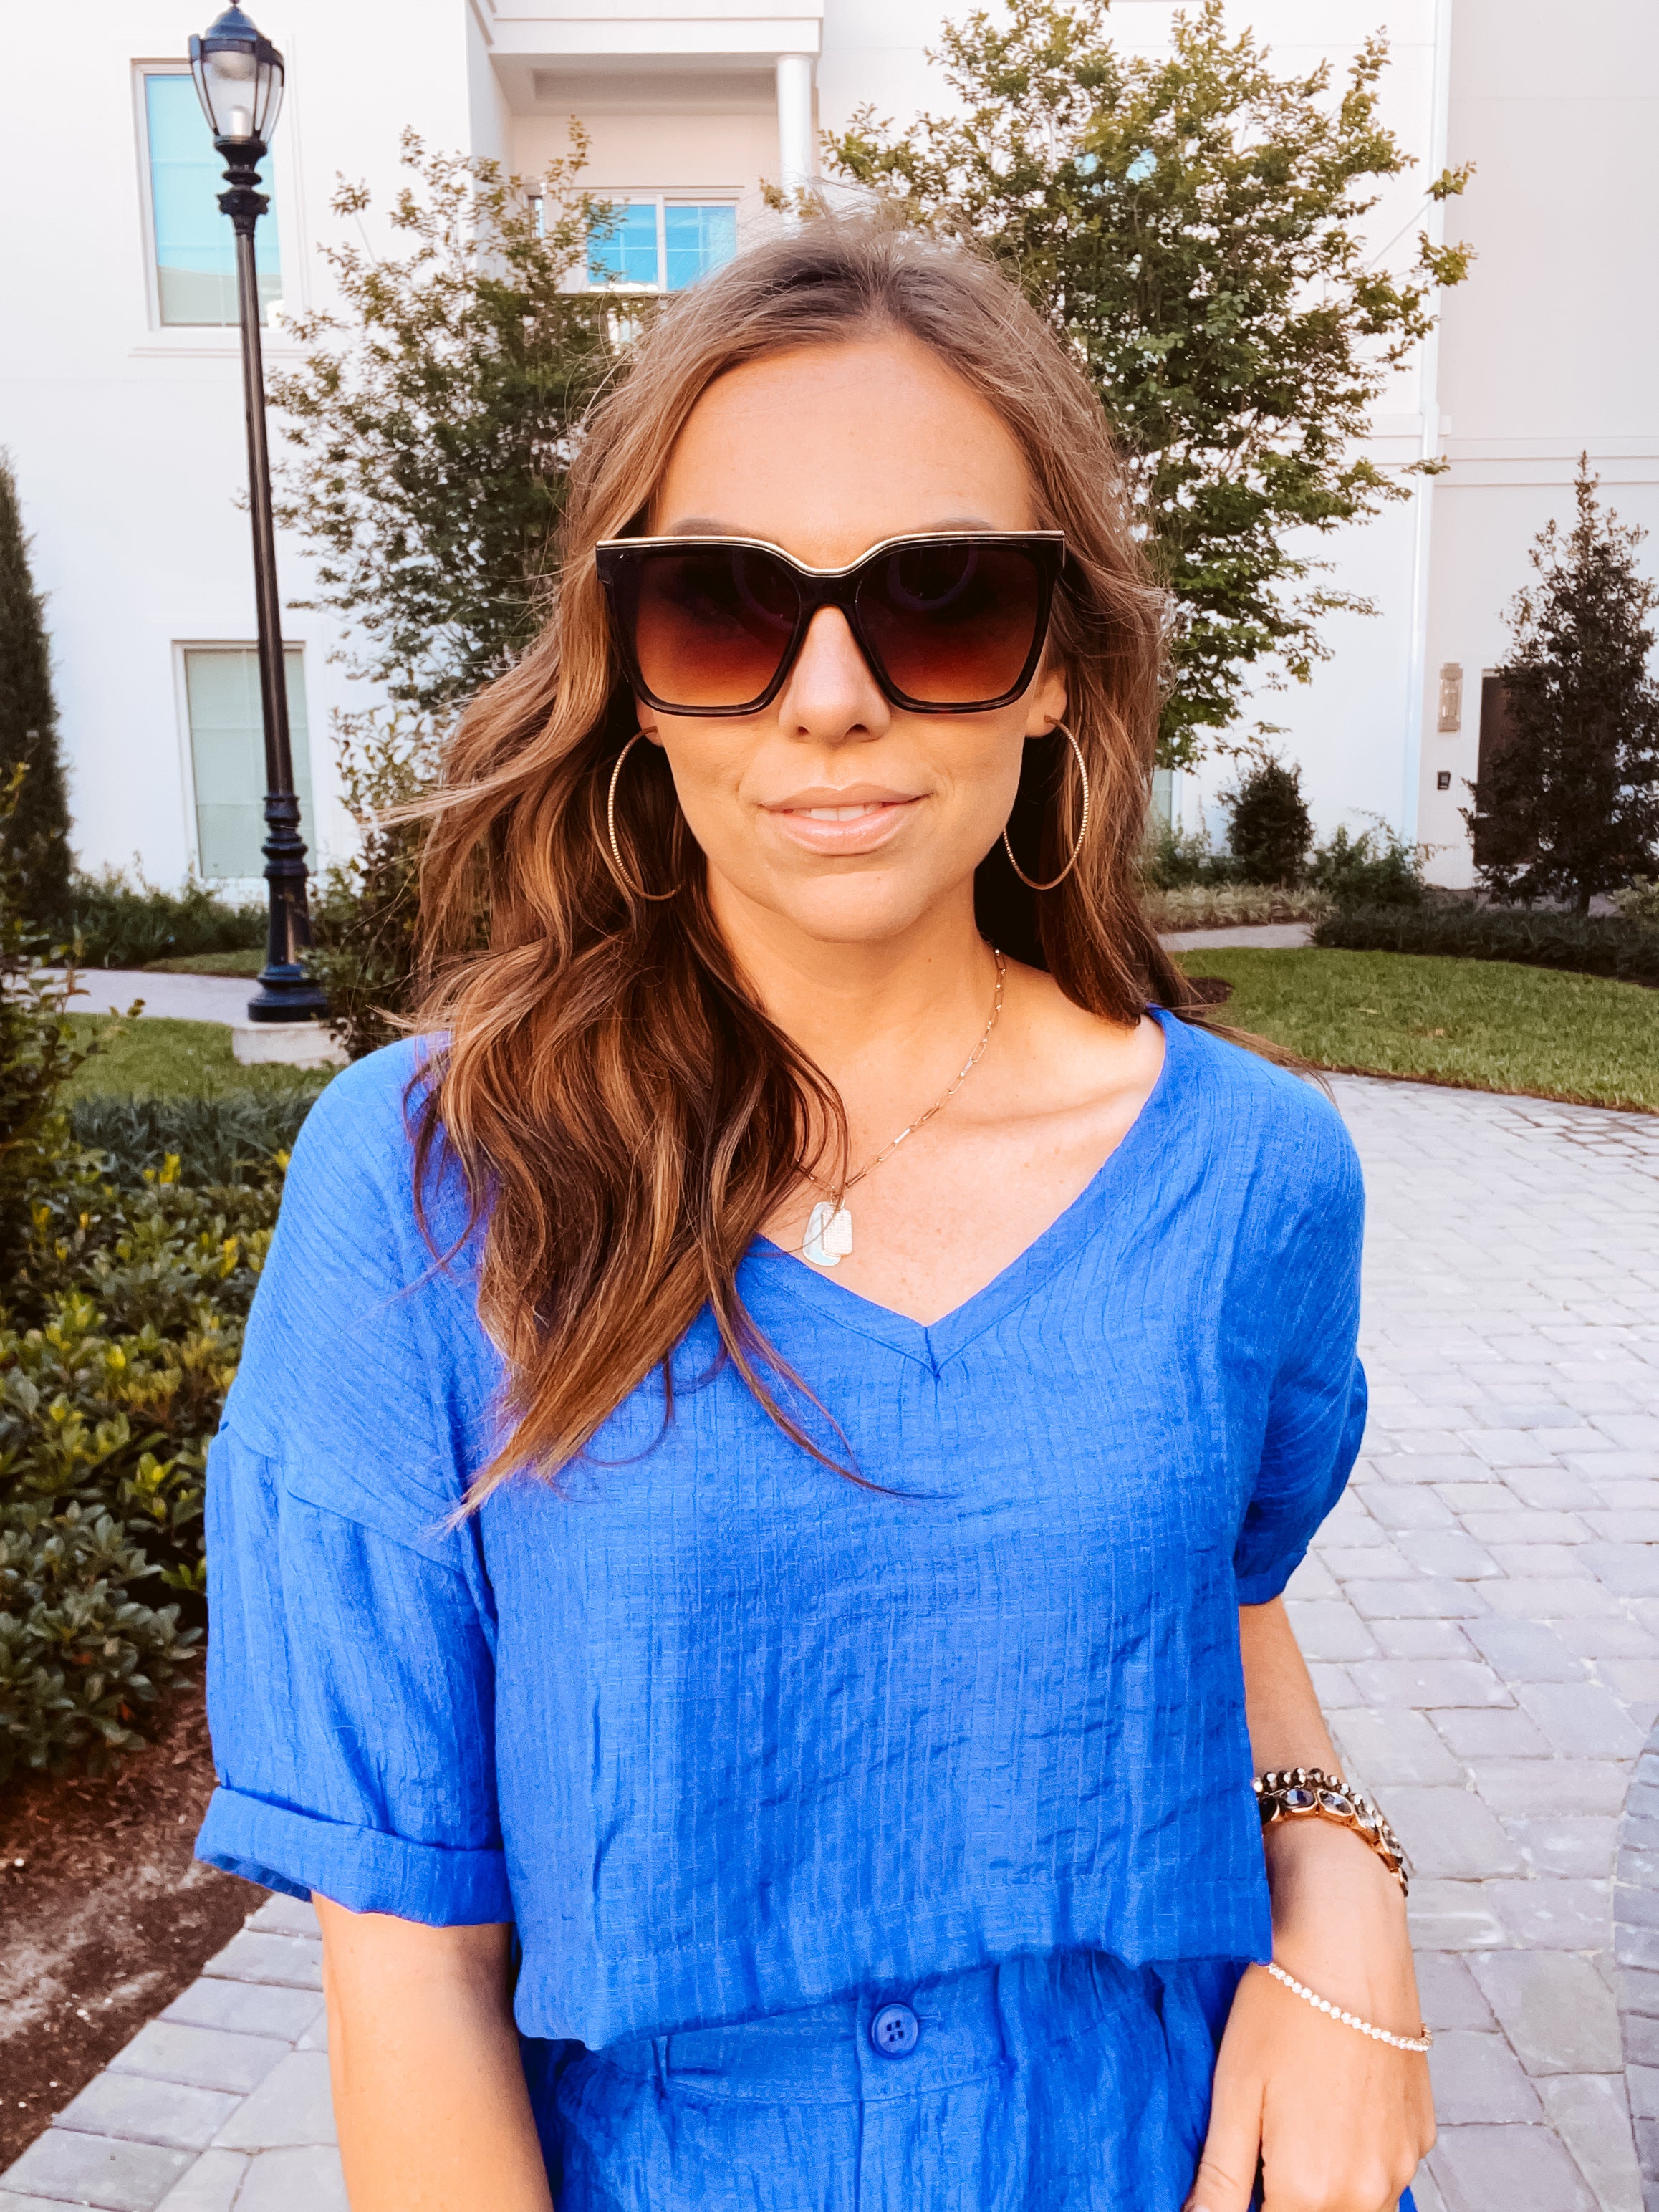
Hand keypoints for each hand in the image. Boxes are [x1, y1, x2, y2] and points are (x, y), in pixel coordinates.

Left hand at [1186, 1822, 1434, 2211]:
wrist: (1348, 1944)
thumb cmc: (1282, 2008)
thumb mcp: (1232, 2094)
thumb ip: (1218, 2179)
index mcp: (1310, 2190)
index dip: (1246, 2206)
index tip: (1238, 2177)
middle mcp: (1366, 2191)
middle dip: (1285, 2196)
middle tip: (1264, 2144)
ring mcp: (1401, 2164)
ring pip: (1358, 2207)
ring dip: (1324, 2187)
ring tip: (1297, 2122)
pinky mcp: (1421, 2135)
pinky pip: (1387, 2173)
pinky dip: (1359, 2159)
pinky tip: (1333, 2107)